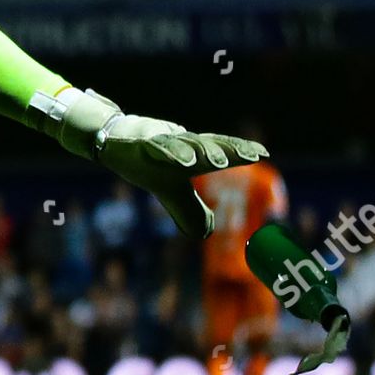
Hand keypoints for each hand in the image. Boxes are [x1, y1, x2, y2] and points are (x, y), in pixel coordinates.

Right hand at [43, 88, 267, 237]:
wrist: (111, 142)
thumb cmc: (146, 164)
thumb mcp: (169, 191)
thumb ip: (189, 209)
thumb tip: (206, 232)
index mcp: (191, 156)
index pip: (220, 151)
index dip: (241, 152)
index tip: (263, 153)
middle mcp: (180, 146)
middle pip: (209, 145)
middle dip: (230, 150)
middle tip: (253, 155)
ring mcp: (160, 142)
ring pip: (185, 145)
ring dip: (203, 152)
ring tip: (220, 161)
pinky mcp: (140, 144)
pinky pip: (157, 148)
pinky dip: (171, 152)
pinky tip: (183, 160)